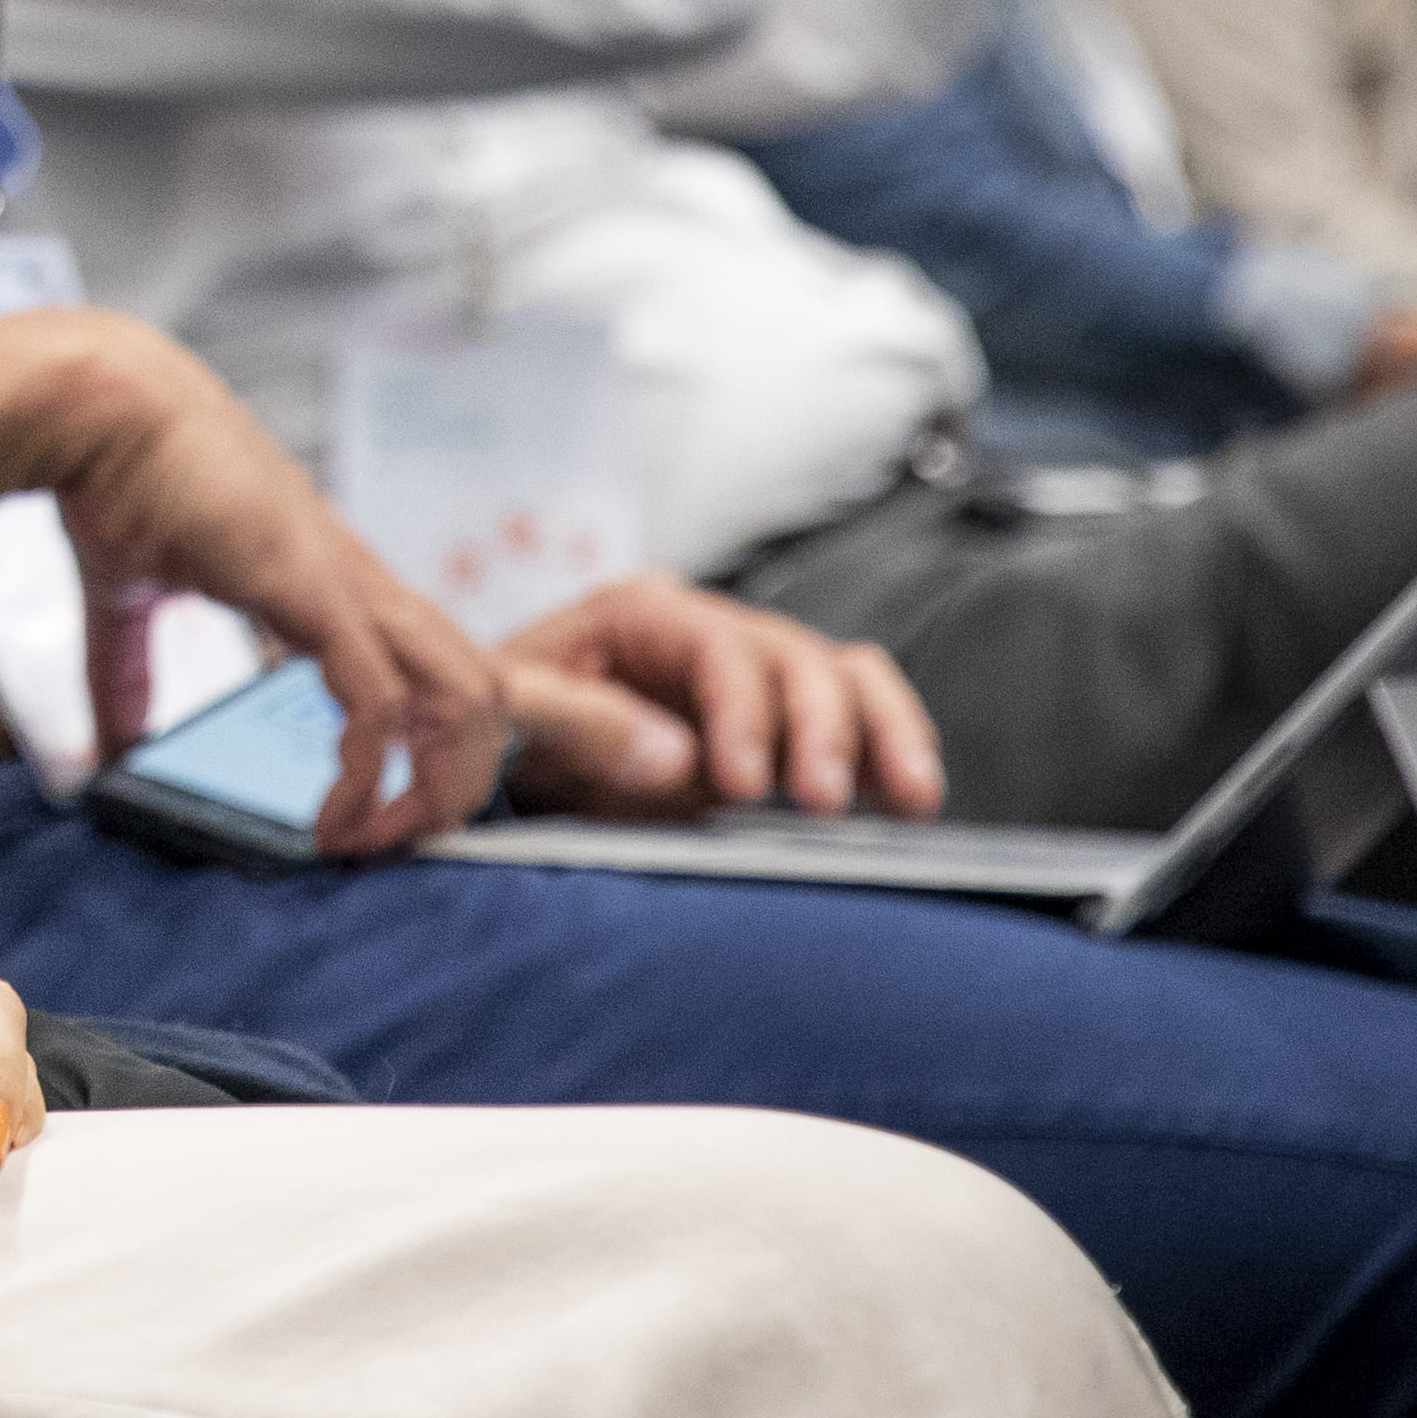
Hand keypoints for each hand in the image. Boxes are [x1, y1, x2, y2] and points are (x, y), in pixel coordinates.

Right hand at [0, 308, 508, 850]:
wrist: (104, 409)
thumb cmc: (123, 477)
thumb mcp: (132, 599)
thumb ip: (131, 677)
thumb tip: (115, 749)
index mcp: (335, 587)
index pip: (439, 671)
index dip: (435, 752)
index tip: (376, 816)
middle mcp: (364, 587)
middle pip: (487, 692)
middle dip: (460, 786)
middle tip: (387, 846)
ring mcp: (350, 586)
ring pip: (468, 697)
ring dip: (438, 790)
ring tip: (370, 844)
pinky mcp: (317, 592)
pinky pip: (382, 703)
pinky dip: (373, 777)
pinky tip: (330, 821)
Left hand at [495, 575, 945, 820]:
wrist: (509, 749)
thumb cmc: (505, 723)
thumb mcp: (517, 715)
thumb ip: (587, 727)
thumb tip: (680, 761)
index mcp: (641, 613)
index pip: (717, 649)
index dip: (741, 714)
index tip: (741, 785)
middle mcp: (711, 630)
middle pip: (796, 657)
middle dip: (821, 730)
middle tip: (822, 804)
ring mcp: (755, 671)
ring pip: (845, 676)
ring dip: (884, 736)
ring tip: (911, 802)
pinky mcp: (784, 719)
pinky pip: (858, 712)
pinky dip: (891, 749)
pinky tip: (911, 800)